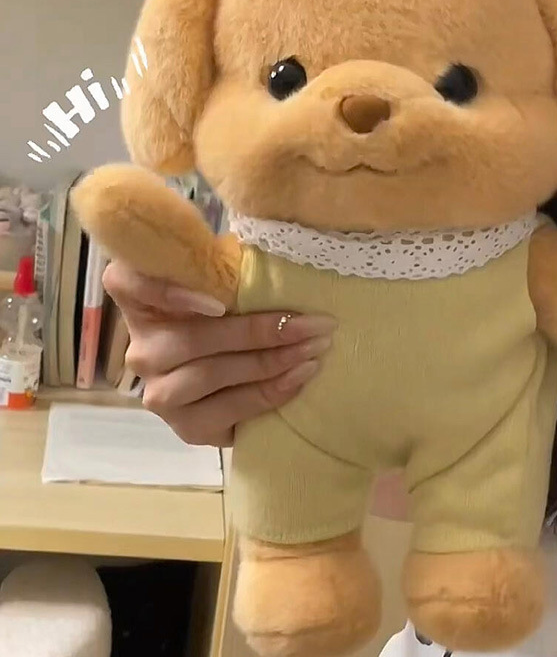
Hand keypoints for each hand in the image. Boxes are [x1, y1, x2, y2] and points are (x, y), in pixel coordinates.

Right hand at [103, 260, 335, 446]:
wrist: (245, 386)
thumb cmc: (237, 318)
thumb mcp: (230, 285)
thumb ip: (231, 266)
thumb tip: (276, 243)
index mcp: (143, 303)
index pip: (126, 284)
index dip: (166, 290)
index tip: (220, 301)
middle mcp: (141, 350)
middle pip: (192, 339)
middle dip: (260, 331)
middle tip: (314, 324)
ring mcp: (159, 393)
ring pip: (212, 375)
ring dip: (271, 362)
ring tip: (314, 350)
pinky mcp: (185, 428)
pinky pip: (228, 410)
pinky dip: (269, 393)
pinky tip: (299, 377)